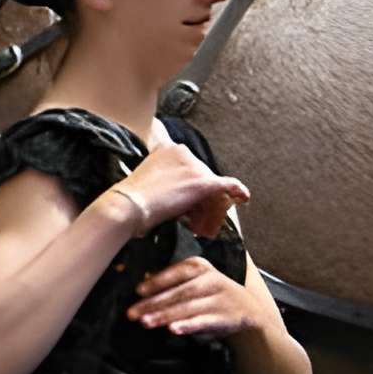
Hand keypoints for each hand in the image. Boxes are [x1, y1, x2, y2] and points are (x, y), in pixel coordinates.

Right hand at [109, 142, 249, 239]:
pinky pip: (227, 186)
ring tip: (198, 225)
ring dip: (208, 206)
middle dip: (200, 199)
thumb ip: (164, 179)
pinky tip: (244, 198)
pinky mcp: (202, 182)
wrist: (129, 207)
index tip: (183, 202)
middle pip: (202, 176)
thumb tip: (177, 194)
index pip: (190, 168)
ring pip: (211, 187)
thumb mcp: (146, 179)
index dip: (188, 186)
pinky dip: (237, 191)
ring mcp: (193, 167)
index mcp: (168, 149)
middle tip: (191, 219)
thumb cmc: (131, 200)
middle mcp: (183, 152)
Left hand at [129, 257, 267, 338]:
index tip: (138, 290)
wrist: (248, 308)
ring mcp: (218, 300)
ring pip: (187, 308)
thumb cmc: (211, 292)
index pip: (176, 272)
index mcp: (199, 266)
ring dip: (164, 316)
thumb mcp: (195, 279)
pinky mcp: (224, 318)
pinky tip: (174, 329)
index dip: (157, 281)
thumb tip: (141, 281)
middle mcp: (210, 280)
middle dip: (153, 303)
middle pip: (178, 292)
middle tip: (133, 313)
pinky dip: (188, 325)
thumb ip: (171, 280)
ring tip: (146, 322)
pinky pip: (202, 322)